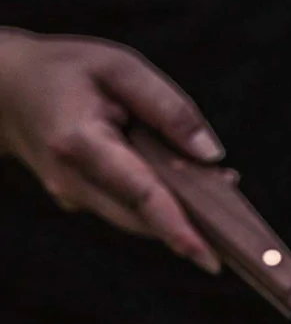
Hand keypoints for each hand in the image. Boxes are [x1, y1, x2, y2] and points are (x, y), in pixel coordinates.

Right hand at [0, 29, 224, 271]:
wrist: (2, 89)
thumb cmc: (65, 71)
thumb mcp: (118, 66)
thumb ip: (168, 108)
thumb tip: (211, 155)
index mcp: (80, 142)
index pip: (139, 194)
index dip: (177, 228)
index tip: (209, 257)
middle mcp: (73, 181)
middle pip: (145, 218)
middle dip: (193, 223)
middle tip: (234, 214)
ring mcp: (73, 197)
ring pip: (139, 221)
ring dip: (182, 213)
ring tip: (219, 189)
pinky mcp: (80, 202)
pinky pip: (129, 211)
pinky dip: (161, 205)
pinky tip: (189, 185)